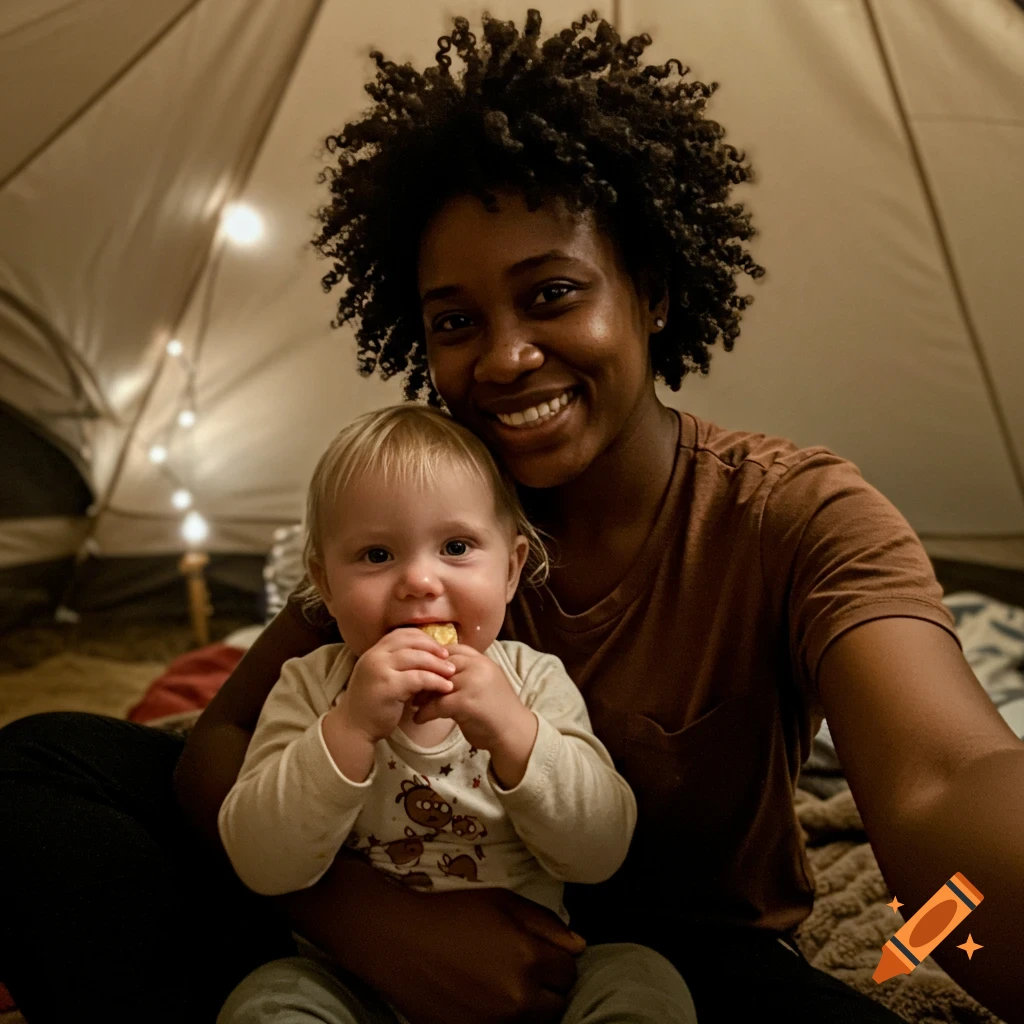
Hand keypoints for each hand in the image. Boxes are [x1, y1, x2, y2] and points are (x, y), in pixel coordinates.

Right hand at [332, 629, 454, 742]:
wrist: (354, 728)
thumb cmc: (373, 705)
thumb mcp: (384, 677)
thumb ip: (399, 665)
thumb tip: (429, 657)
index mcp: (374, 652)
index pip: (402, 634)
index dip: (423, 638)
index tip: (439, 648)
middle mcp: (375, 656)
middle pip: (411, 642)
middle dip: (433, 649)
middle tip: (449, 659)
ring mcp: (379, 670)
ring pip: (416, 658)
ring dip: (437, 665)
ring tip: (451, 673)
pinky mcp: (388, 686)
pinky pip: (418, 678)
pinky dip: (435, 681)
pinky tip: (445, 688)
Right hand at [388, 887, 585, 1023]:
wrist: (399, 941)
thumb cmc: (450, 914)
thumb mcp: (502, 902)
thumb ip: (546, 923)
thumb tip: (578, 946)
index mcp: (528, 958)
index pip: (569, 971)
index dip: (556, 959)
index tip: (540, 953)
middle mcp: (518, 998)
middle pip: (557, 1003)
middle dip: (547, 986)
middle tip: (522, 969)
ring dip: (528, 1007)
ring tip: (503, 984)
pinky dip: (502, 1020)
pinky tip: (486, 999)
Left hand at [414, 643, 534, 753]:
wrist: (515, 732)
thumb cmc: (497, 710)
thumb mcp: (484, 683)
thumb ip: (466, 674)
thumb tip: (435, 672)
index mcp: (483, 660)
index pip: (452, 649)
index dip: (434, 658)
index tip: (423, 670)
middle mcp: (478, 666)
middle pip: (442, 664)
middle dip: (425, 675)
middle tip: (413, 687)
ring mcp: (473, 683)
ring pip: (437, 683)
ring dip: (422, 694)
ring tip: (415, 703)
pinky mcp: (466, 702)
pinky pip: (437, 704)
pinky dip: (425, 712)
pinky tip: (419, 719)